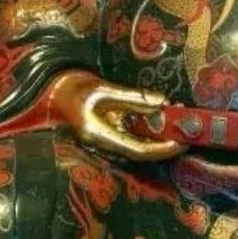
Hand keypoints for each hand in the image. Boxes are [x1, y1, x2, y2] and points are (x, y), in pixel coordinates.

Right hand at [49, 71, 184, 161]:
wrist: (48, 91)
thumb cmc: (70, 88)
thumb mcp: (102, 89)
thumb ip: (133, 98)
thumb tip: (163, 103)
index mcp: (100, 136)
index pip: (138, 150)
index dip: (162, 149)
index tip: (182, 141)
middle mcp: (103, 143)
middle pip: (142, 149)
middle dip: (167, 141)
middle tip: (188, 126)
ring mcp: (105, 138)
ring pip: (139, 141)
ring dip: (160, 132)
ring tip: (179, 115)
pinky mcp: (107, 131)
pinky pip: (132, 132)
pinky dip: (149, 125)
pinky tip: (162, 112)